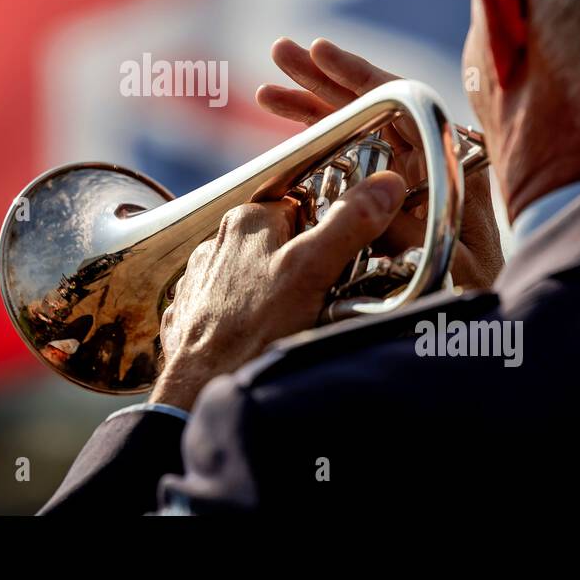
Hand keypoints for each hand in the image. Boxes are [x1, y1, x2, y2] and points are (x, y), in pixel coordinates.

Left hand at [149, 172, 406, 410]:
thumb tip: (386, 185)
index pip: (305, 209)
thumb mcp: (312, 271)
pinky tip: (264, 340)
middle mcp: (218, 242)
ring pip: (259, 277)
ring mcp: (202, 280)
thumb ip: (349, 223)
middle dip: (308, 270)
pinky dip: (253, 320)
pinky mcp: (193, 313)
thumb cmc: (251, 333)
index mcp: (247, 221)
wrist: (196, 394)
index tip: (345, 263)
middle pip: (283, 245)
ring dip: (280, 297)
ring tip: (296, 327)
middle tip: (326, 301)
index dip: (331, 236)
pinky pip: (235, 307)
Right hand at [256, 36, 502, 291]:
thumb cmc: (473, 286)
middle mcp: (426, 156)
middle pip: (371, 103)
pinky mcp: (391, 193)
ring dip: (313, 107)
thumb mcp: (440, 260)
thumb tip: (361, 199)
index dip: (357, 74)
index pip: (399, 99)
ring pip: (356, 126)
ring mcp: (407, 173)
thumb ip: (403, 229)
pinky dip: (321, 140)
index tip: (320, 52)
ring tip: (267, 91)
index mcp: (446, 158)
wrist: (482, 312)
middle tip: (281, 54)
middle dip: (323, 80)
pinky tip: (289, 129)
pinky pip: (354, 155)